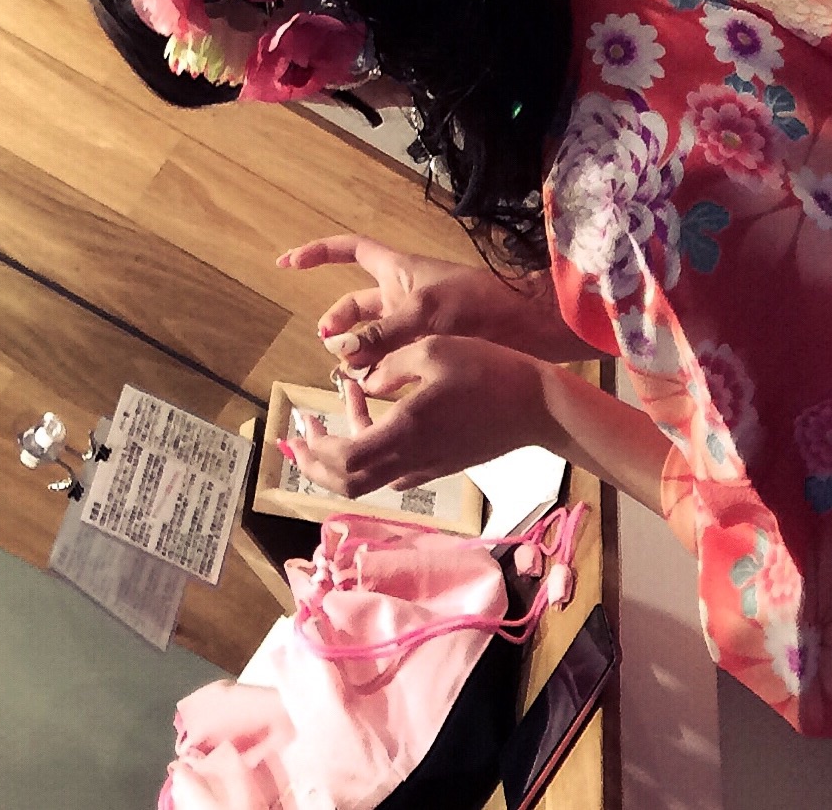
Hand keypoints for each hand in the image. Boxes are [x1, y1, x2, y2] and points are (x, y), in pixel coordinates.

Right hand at [279, 235, 513, 364]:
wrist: (525, 328)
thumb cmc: (476, 305)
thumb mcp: (426, 313)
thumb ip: (383, 333)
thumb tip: (342, 353)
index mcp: (397, 270)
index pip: (349, 250)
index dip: (317, 254)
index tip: (286, 265)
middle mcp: (399, 295)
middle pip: (353, 308)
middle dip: (338, 328)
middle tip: (335, 353)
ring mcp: (411, 325)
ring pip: (369, 341)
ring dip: (357, 358)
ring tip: (355, 380)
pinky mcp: (424, 351)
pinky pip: (388, 362)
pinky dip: (377, 376)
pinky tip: (375, 396)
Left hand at [286, 337, 550, 498]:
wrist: (534, 406)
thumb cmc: (487, 370)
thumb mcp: (432, 349)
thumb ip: (389, 365)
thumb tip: (362, 383)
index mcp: (405, 431)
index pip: (344, 461)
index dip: (314, 451)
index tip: (297, 428)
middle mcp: (411, 459)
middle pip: (349, 483)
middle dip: (317, 463)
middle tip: (301, 434)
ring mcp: (426, 468)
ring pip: (369, 480)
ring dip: (343, 452)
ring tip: (343, 403)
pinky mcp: (438, 466)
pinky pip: (391, 471)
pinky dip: (370, 451)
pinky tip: (375, 415)